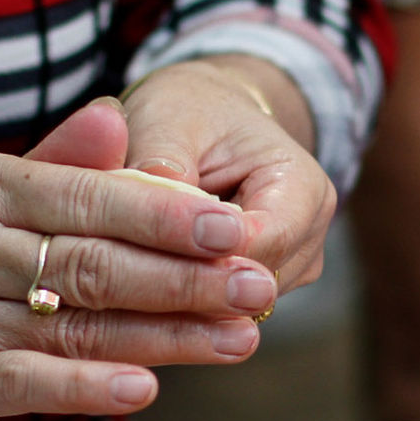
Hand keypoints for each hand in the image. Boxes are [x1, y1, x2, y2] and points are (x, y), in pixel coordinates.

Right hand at [0, 99, 274, 420]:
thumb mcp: (2, 187)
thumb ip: (68, 162)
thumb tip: (117, 117)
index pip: (86, 198)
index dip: (164, 215)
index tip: (231, 227)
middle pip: (93, 266)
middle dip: (186, 279)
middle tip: (254, 286)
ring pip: (80, 327)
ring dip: (168, 338)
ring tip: (237, 336)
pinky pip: (31, 383)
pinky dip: (90, 387)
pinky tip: (147, 386)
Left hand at [115, 56, 337, 291]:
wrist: (208, 117)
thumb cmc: (189, 111)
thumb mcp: (168, 117)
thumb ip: (160, 160)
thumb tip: (146, 202)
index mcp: (303, 187)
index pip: (261, 244)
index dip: (201, 256)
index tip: (133, 253)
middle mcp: (309, 236)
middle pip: (248, 286)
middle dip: (184, 283)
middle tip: (110, 274)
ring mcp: (290, 269)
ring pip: (232, 306)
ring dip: (178, 297)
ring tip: (118, 274)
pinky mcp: (260, 288)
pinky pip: (220, 309)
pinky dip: (179, 301)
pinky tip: (135, 285)